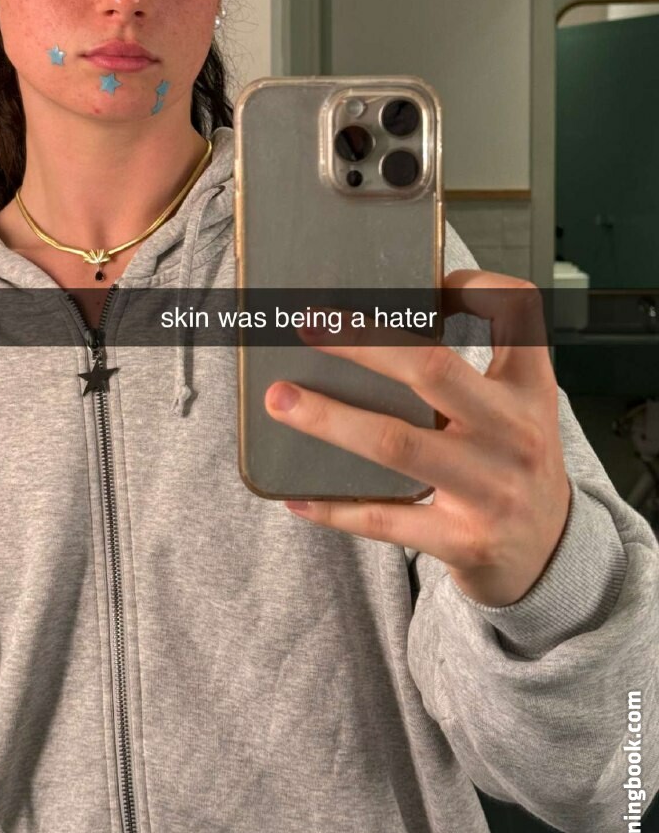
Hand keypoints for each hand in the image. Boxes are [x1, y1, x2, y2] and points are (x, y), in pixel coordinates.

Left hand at [264, 271, 570, 607]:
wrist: (550, 554)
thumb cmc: (513, 464)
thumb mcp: (515, 408)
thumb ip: (468, 369)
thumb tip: (372, 327)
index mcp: (529, 388)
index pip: (518, 311)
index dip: (474, 284)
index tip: (428, 279)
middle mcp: (514, 432)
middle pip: (431, 368)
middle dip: (361, 341)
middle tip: (308, 324)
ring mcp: (490, 488)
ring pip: (395, 442)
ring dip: (329, 418)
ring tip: (281, 400)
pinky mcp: (463, 538)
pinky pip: (385, 519)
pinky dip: (335, 507)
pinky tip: (297, 495)